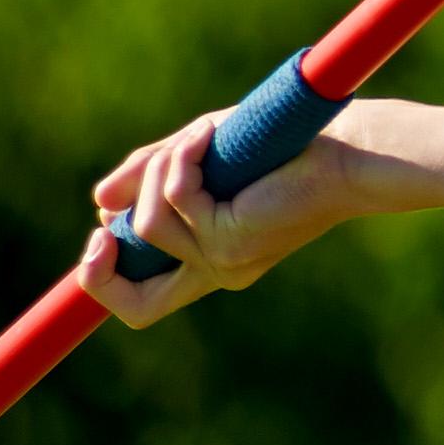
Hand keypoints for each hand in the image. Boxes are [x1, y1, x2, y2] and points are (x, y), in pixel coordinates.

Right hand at [76, 111, 357, 326]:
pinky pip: (175, 198)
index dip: (102, 281)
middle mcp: (216, 270)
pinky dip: (181, 157)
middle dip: (99, 273)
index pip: (143, 303)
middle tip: (104, 229)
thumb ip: (150, 178)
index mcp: (208, 259)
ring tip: (198, 139)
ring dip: (159, 170)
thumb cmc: (278, 149)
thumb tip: (99, 201)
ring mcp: (223, 260)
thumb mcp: (198, 160)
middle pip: (137, 308)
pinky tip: (207, 135)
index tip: (100, 234)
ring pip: (146, 224)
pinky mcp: (231, 239)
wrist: (344, 151)